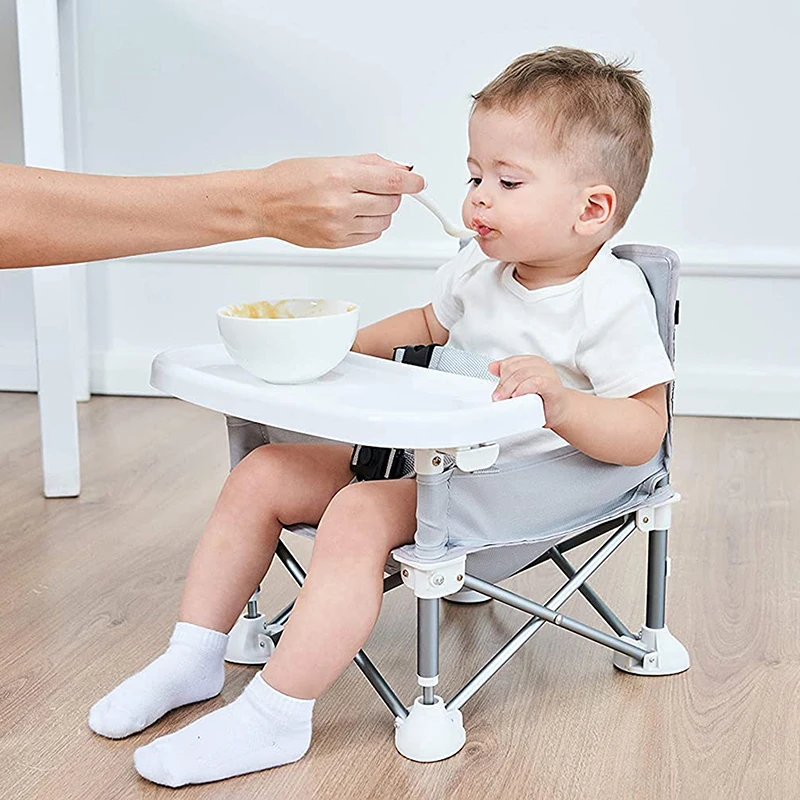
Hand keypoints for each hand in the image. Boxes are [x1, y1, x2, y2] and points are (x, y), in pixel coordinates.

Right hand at [254, 154, 424, 248]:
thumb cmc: (290, 180)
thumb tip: (398, 169)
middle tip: (376, 188)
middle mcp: (341, 204)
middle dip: (391, 194)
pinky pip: (370, 236)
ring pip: (383, 222)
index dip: (412, 182)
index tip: (420, 182)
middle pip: (391, 203)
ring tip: (360, 202)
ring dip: (381, 212)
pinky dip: (370, 226)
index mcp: (340, 177)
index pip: (391, 181)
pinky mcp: (336, 243)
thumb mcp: (329, 161)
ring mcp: (339, 226)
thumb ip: (368, 165)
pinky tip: (354, 216)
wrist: (263, 204)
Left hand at [489, 355, 570, 427]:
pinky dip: (524, 389)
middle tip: (497, 397)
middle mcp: (540, 365)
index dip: (501, 374)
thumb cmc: (542, 399)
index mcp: (532, 362)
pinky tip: (517, 396)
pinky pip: (535, 382)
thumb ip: (508, 376)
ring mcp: (547, 374)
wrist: (560, 411)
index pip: (511, 362)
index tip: (496, 390)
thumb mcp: (521, 385)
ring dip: (510, 388)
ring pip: (522, 374)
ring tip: (505, 399)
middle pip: (514, 369)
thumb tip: (492, 367)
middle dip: (503, 384)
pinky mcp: (552, 386)